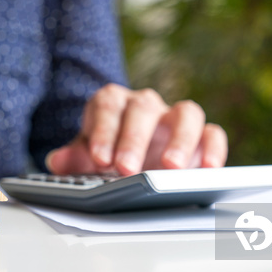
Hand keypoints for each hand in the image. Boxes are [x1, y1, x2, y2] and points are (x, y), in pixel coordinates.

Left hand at [46, 83, 227, 174]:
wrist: (125, 158)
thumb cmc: (105, 153)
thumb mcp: (84, 156)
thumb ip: (72, 158)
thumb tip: (57, 161)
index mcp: (113, 102)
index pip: (108, 105)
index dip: (103, 130)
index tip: (99, 158)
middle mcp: (146, 105)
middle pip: (143, 109)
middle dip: (134, 140)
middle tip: (126, 169)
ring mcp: (175, 118)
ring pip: (186, 113)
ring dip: (179, 140)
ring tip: (171, 168)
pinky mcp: (202, 135)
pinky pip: (213, 133)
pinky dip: (213, 148)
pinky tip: (208, 169)